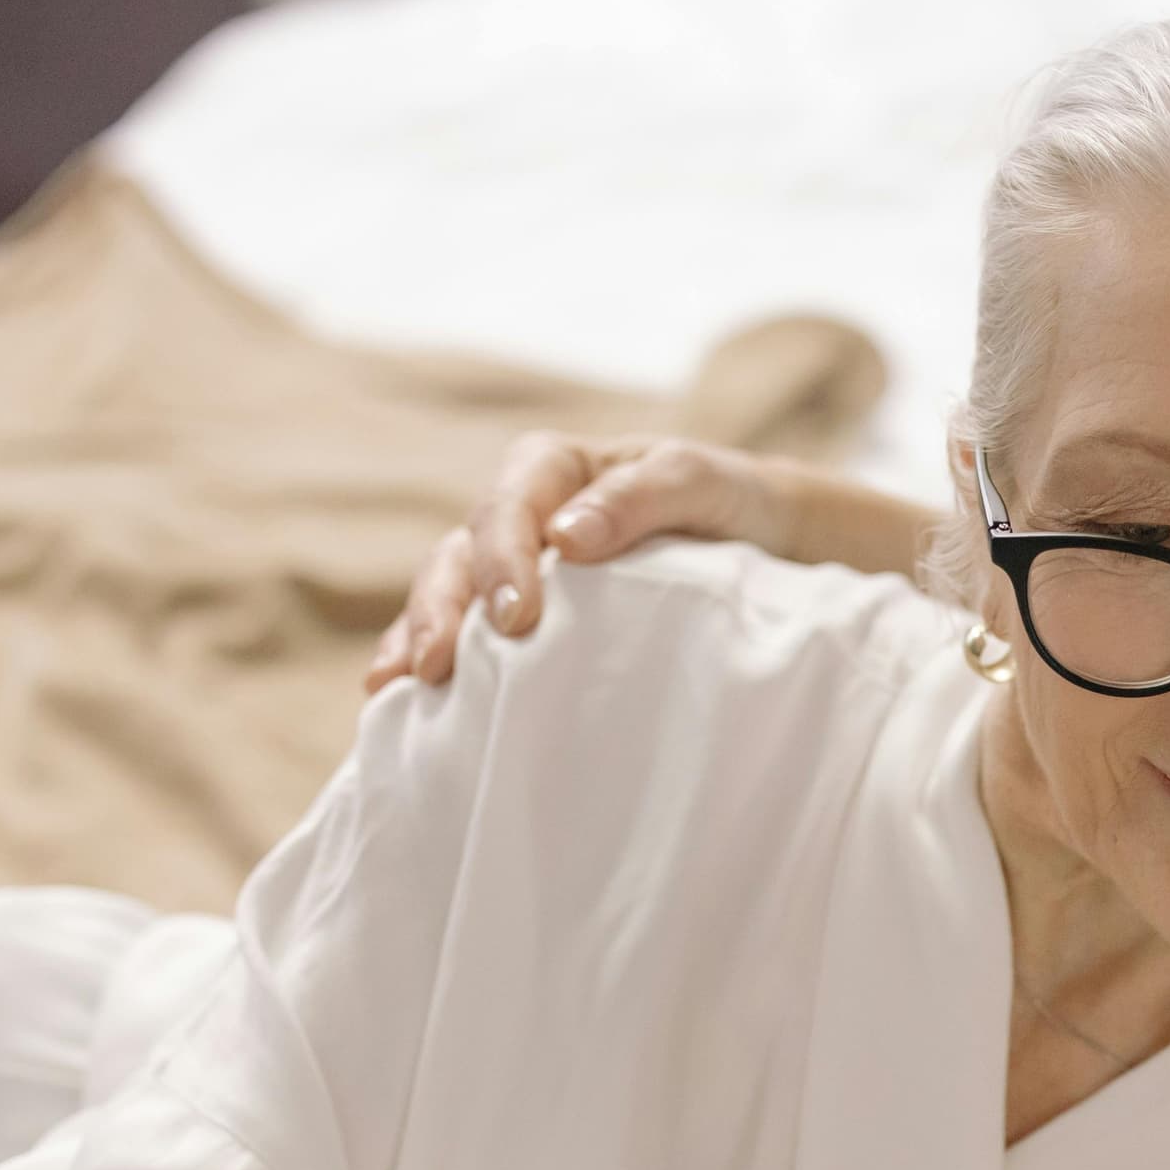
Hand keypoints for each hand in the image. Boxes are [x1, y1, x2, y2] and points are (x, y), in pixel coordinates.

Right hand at [370, 433, 793, 689]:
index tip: (517, 617)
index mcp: (556, 470)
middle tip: (440, 663)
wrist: (770, 545)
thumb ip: (641, 497)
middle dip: (443, 605)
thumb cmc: (732, 502)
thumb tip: (567, 537)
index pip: (510, 503)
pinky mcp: (522, 621)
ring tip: (402, 684)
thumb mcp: (702, 483)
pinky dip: (425, 657)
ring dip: (418, 634)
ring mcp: (516, 570)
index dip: (504, 556)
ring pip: (448, 592)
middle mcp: (523, 516)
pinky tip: (398, 699)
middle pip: (461, 551)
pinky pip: (462, 636)